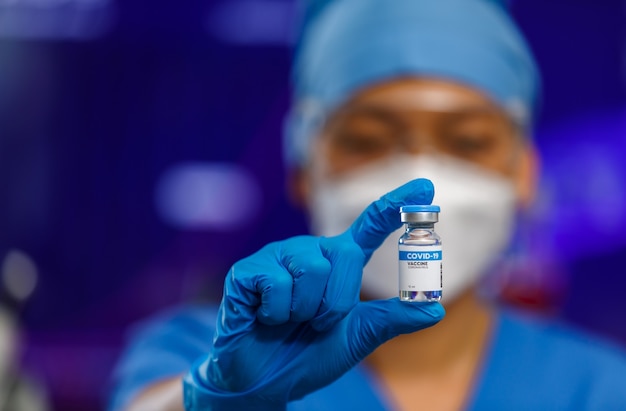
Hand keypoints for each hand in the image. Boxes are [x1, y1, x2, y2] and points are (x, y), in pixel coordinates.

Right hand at [183, 179, 444, 409]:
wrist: (263, 381)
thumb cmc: (308, 353)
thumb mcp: (356, 337)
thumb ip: (391, 320)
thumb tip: (434, 309)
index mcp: (338, 263)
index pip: (370, 225)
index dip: (397, 205)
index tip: (425, 187)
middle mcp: (310, 252)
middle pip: (346, 254)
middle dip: (338, 302)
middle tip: (317, 323)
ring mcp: (277, 258)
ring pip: (313, 268)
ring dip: (307, 311)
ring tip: (289, 321)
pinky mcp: (247, 270)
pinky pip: (277, 284)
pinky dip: (277, 314)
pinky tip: (265, 318)